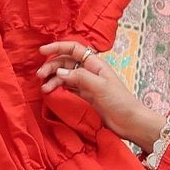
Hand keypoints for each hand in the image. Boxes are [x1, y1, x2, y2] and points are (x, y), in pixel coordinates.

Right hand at [37, 41, 164, 149]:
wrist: (130, 121)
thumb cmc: (120, 101)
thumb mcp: (99, 86)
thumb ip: (80, 77)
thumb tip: (60, 71)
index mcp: (96, 64)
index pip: (74, 49)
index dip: (58, 47)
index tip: (42, 52)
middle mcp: (90, 71)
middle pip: (66, 62)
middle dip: (52, 66)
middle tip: (40, 76)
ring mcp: (87, 83)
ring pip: (65, 75)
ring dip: (53, 79)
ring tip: (45, 88)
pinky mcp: (86, 95)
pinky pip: (68, 86)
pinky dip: (59, 87)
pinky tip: (51, 91)